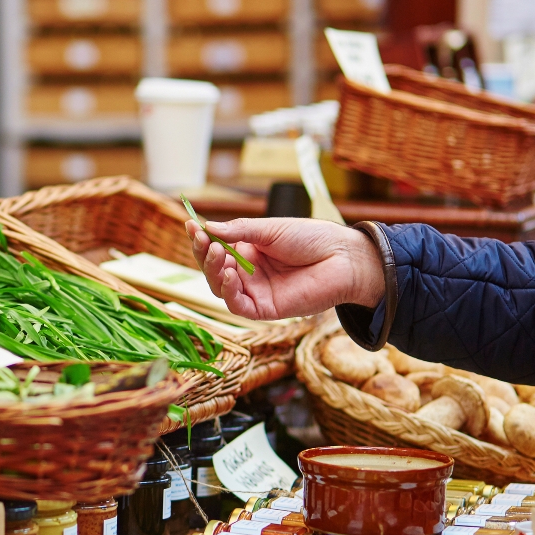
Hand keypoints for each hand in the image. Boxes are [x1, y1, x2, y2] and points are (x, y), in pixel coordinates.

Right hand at [186, 217, 384, 319]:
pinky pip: (238, 305)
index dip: (201, 239)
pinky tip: (231, 274)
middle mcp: (248, 273)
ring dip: (214, 271)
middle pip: (213, 270)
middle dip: (204, 254)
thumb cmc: (312, 239)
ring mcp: (255, 291)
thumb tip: (207, 227)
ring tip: (217, 253)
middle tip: (204, 240)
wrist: (343, 257)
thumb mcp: (270, 229)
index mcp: (247, 251)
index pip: (215, 248)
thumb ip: (239, 231)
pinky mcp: (265, 309)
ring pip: (220, 288)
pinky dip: (229, 291)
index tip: (191, 226)